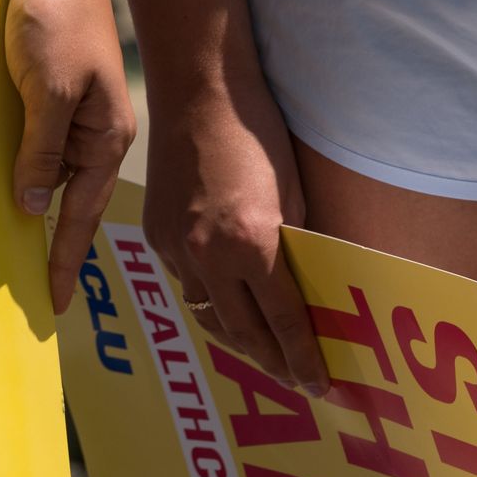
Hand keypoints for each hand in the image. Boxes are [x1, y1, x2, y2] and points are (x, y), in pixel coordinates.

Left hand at [4, 0, 135, 313]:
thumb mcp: (49, 91)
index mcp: (106, 140)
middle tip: (43, 299)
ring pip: (56, 182)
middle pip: (75, 207)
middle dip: (59, 251)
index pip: (82, 216)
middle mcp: (96, 138)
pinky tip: (16, 199)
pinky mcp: (55, 103)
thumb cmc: (58, 21)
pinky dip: (30, 181)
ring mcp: (78, 121)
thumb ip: (42, 151)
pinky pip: (42, 155)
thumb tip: (34, 206)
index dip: (66, 260)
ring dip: (41, 217)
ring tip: (24, 263)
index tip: (55, 303)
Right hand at [141, 66, 327, 394]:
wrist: (198, 93)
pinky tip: (227, 306)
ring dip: (237, 340)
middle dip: (270, 363)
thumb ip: (296, 246)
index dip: (303, 358)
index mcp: (251, 243)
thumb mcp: (293, 193)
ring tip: (262, 355)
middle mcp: (207, 256)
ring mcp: (175, 249)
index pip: (283, 321)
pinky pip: (186, 284)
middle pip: (241, 333)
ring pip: (207, 315)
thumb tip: (307, 289)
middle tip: (294, 381)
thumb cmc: (256, 133)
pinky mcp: (156, 236)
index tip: (319, 384)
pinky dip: (210, 301)